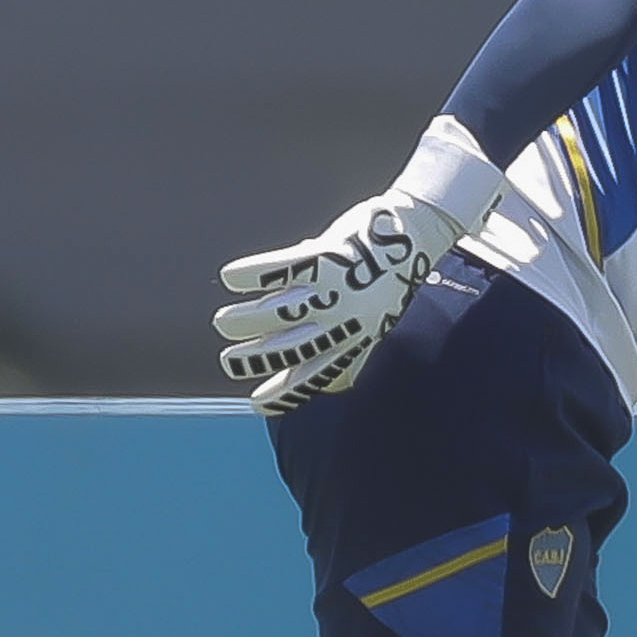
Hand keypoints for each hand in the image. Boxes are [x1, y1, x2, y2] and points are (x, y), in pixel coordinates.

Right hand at [210, 117, 503, 414]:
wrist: (412, 232)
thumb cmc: (388, 281)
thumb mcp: (375, 323)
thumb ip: (349, 351)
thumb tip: (328, 385)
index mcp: (357, 339)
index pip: (316, 376)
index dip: (286, 393)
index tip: (256, 404)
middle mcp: (344, 319)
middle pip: (289, 349)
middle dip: (254, 360)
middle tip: (229, 362)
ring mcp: (334, 288)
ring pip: (278, 312)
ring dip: (245, 320)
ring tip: (224, 323)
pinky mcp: (325, 256)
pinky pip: (279, 269)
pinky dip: (251, 274)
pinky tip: (230, 278)